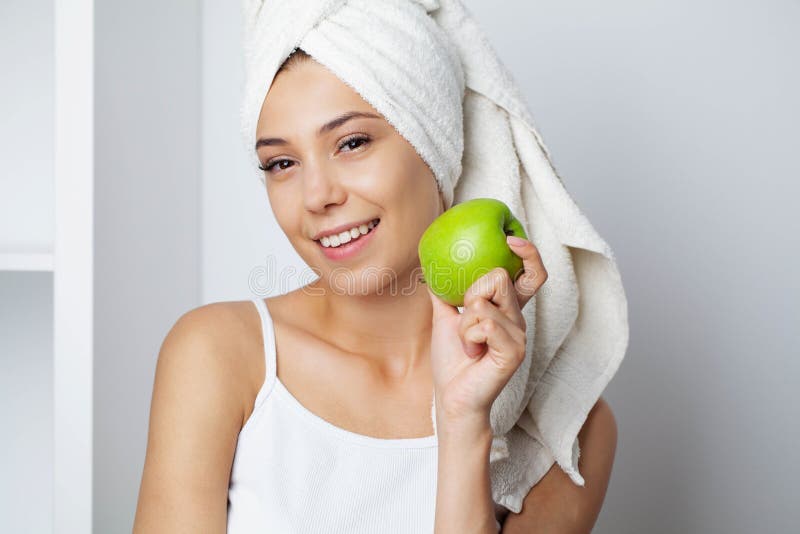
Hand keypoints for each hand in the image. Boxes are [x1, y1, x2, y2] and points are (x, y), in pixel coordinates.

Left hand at [428, 235, 547, 424]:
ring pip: (484, 302)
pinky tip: (472, 353)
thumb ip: (445, 292)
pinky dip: (467, 337)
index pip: (530, 274)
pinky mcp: (514, 351)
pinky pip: (483, 323)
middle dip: (471, 296)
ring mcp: (520, 335)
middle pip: (498, 277)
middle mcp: (519, 319)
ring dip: (464, 324)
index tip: (510, 238)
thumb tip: (431, 265)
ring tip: (467, 344)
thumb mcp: (444, 318)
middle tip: (466, 323)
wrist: (451, 397)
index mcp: (507, 310)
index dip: (528, 253)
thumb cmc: (452, 361)